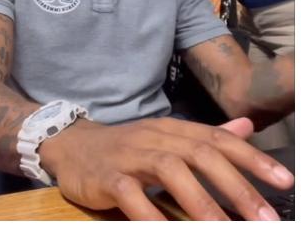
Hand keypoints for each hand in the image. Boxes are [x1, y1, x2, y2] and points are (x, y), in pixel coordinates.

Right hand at [39, 116, 292, 219]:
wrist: (68, 145)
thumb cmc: (124, 148)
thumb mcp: (165, 136)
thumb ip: (206, 136)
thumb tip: (246, 128)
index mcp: (171, 129)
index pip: (217, 139)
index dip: (252, 158)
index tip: (284, 182)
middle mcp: (153, 137)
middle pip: (200, 154)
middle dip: (237, 187)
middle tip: (265, 218)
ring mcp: (127, 156)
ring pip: (169, 170)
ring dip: (202, 202)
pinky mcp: (104, 177)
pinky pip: (131, 194)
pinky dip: (151, 215)